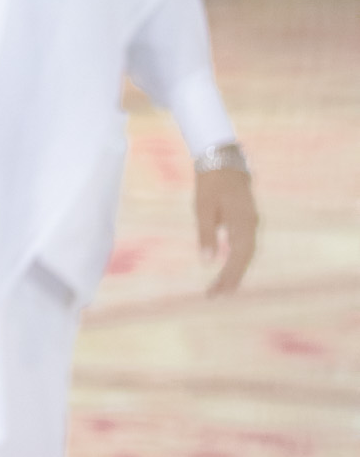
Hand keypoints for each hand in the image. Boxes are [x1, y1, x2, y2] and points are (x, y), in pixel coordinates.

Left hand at [195, 167, 257, 294]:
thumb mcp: (203, 208)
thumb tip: (207, 262)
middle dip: (232, 279)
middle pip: (245, 258)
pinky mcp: (248, 219)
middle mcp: (252, 225)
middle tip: (216, 296)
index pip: (238, 258)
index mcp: (243, 223)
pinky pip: (246, 245)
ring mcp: (252, 222)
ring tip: (222, 288)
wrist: (223, 159)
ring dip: (236, 270)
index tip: (216, 292)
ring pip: (247, 253)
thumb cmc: (210, 183)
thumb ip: (206, 234)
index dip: (228, 277)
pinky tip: (228, 268)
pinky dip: (238, 259)